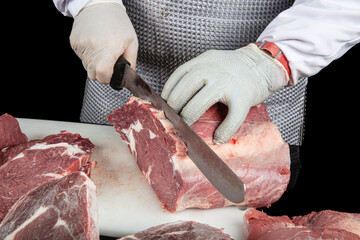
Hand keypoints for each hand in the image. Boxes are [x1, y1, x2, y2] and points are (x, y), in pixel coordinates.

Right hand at [70, 2, 137, 83]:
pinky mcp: (74, 42)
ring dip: (94, 64)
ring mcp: (82, 45)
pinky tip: (94, 44)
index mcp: (109, 48)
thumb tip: (128, 76)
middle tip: (108, 64)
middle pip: (93, 74)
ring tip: (102, 50)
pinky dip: (88, 55)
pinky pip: (81, 57)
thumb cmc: (118, 23)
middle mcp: (94, 48)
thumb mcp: (132, 42)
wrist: (100, 6)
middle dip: (101, 74)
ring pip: (86, 66)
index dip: (106, 78)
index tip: (111, 75)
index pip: (102, 74)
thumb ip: (131, 62)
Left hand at [161, 44, 288, 143]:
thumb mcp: (212, 62)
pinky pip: (232, 116)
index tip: (163, 104)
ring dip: (190, 115)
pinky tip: (218, 138)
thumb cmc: (233, 69)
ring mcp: (228, 82)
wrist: (263, 65)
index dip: (168, 91)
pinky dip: (224, 130)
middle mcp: (214, 69)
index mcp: (205, 61)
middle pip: (187, 87)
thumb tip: (174, 97)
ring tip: (186, 126)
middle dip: (176, 105)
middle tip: (173, 117)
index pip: (179, 75)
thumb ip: (196, 72)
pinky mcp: (243, 96)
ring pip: (202, 101)